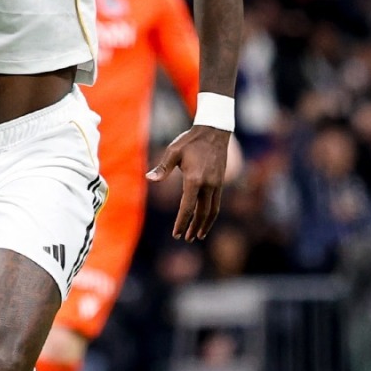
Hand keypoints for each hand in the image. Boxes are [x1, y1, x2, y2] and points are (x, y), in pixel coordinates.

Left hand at [147, 125, 229, 241]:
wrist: (214, 131)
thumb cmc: (190, 141)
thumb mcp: (173, 151)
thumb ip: (162, 168)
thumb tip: (149, 178)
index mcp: (195, 179)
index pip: (188, 207)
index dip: (182, 222)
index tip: (176, 234)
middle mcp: (208, 185)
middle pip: (201, 213)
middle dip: (193, 227)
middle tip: (186, 239)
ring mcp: (217, 184)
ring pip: (212, 210)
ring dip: (205, 224)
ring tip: (198, 235)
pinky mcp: (221, 182)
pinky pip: (216, 203)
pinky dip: (211, 214)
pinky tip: (205, 219)